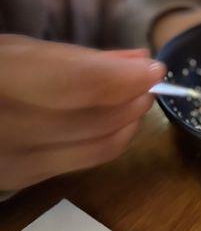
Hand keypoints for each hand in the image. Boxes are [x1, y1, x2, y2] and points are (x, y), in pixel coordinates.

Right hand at [0, 35, 165, 189]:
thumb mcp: (26, 52)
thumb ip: (83, 58)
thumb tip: (142, 60)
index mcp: (3, 79)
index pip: (79, 84)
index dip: (125, 78)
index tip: (155, 70)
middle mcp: (7, 127)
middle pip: (95, 120)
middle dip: (134, 99)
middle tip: (151, 83)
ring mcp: (14, 161)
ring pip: (98, 146)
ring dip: (130, 120)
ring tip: (138, 99)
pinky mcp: (24, 179)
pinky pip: (86, 161)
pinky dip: (112, 138)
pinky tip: (118, 121)